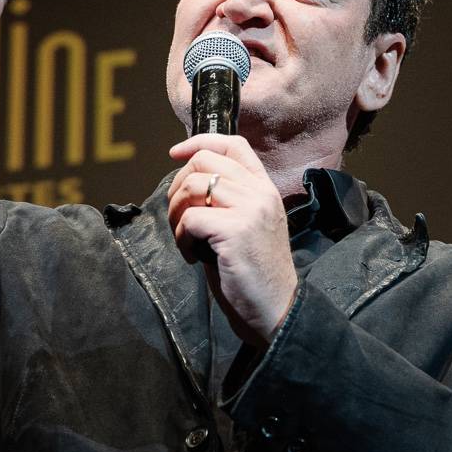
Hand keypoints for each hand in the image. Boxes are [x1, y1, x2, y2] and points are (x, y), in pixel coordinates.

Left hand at [167, 134, 298, 347]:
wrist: (276, 309)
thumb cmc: (253, 271)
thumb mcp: (247, 224)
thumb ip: (227, 199)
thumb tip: (186, 181)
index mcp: (265, 188)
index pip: (233, 143)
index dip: (198, 142)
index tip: (175, 154)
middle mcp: (261, 193)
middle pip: (204, 161)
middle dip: (177, 185)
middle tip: (179, 216)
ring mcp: (250, 210)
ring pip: (192, 186)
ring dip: (176, 213)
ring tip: (185, 238)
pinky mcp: (236, 231)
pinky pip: (190, 219)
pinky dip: (181, 237)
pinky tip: (192, 255)